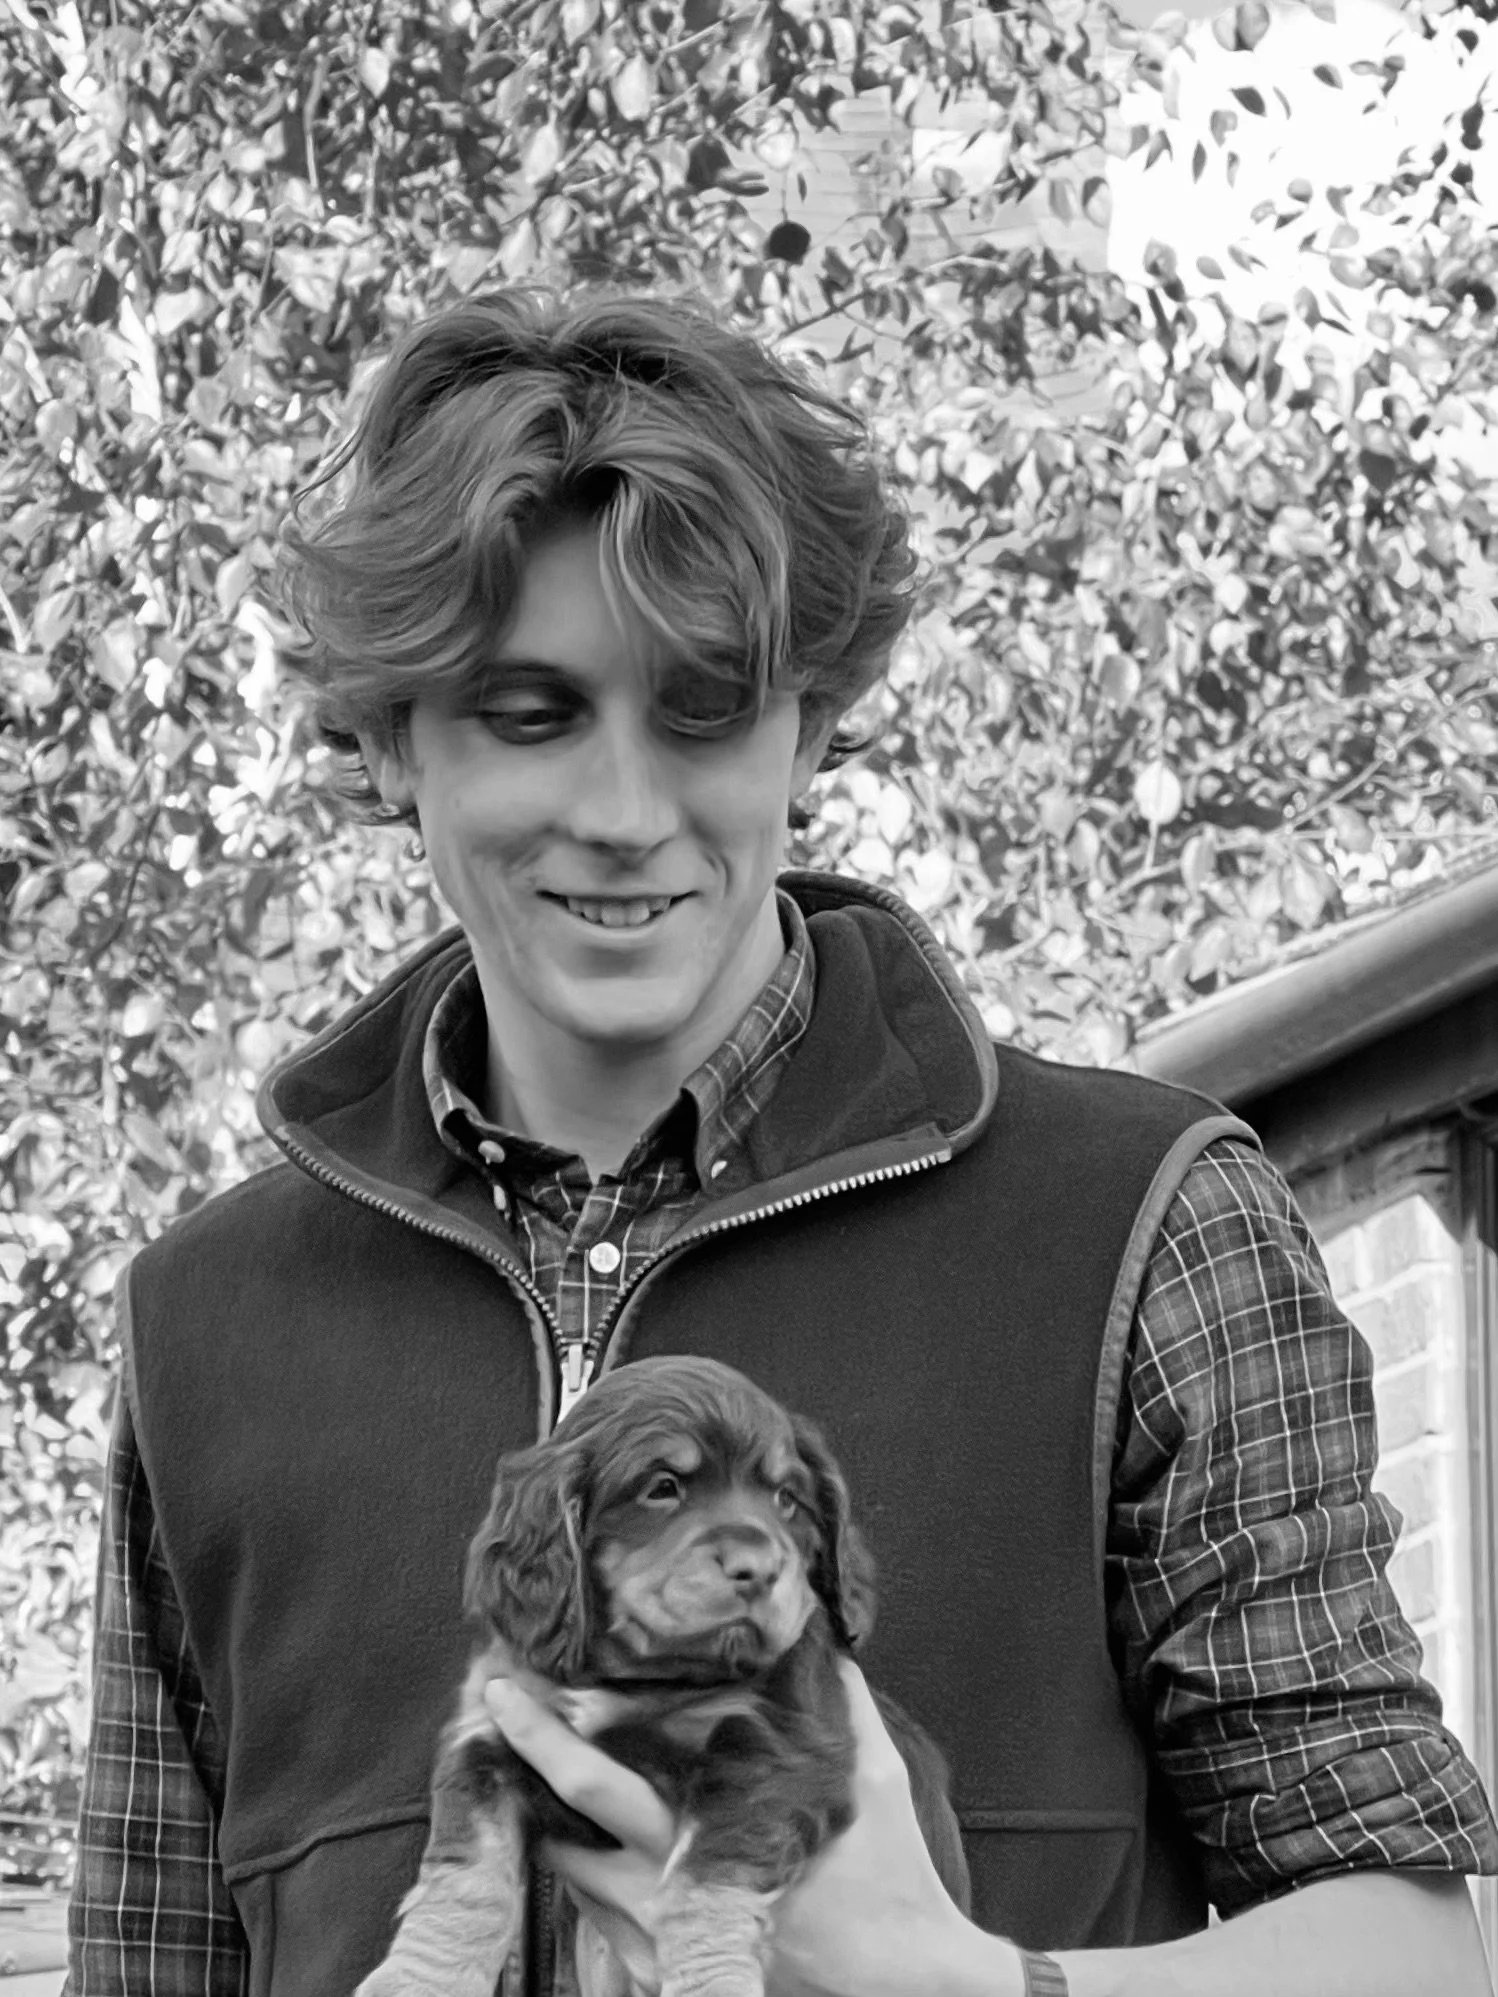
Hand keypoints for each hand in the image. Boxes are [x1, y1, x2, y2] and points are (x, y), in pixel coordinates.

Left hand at [483, 1661, 1020, 1996]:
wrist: (904, 1987)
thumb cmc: (890, 1881)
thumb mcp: (874, 1779)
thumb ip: (842, 1706)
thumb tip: (826, 1644)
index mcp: (705, 1836)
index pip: (595, 1781)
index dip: (545, 1735)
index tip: (508, 1690)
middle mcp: (666, 1891)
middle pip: (567, 1820)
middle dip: (526, 1756)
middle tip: (499, 1707)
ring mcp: (659, 1942)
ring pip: (576, 1875)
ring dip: (560, 1825)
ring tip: (551, 1775)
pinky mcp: (664, 1978)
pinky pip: (601, 1924)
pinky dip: (594, 1881)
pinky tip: (606, 1849)